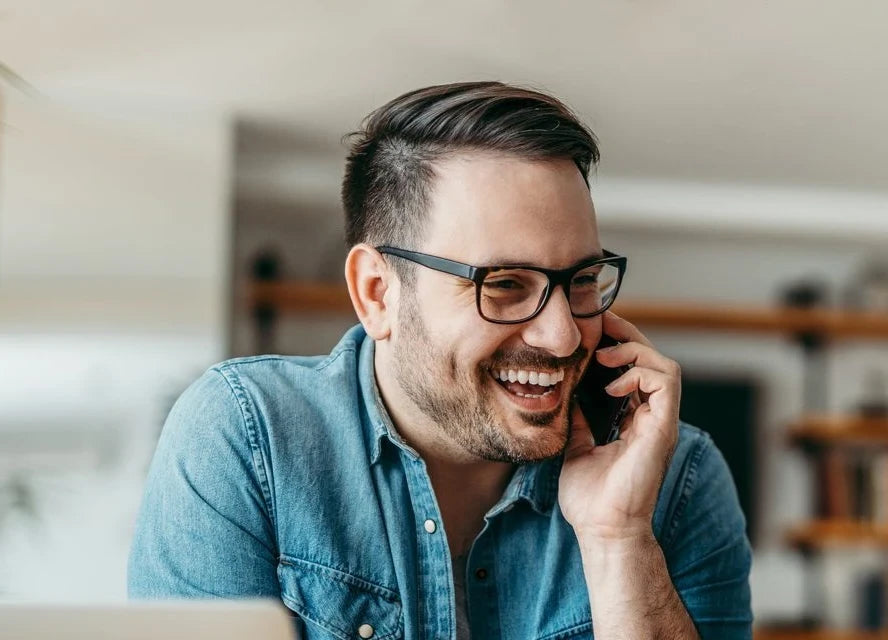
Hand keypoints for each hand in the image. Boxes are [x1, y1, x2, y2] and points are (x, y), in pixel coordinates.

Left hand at [558, 311, 680, 540]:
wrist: (602, 530)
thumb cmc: (590, 498)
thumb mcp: (576, 447)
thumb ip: (579, 420)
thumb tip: (567, 395)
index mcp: (634, 421)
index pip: (634, 371)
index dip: (618, 346)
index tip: (592, 331)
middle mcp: (652, 419)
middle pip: (652, 361)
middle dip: (627, 336)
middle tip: (600, 322)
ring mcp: (660, 423)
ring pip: (665, 366)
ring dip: (635, 351)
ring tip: (605, 355)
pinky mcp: (663, 429)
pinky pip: (666, 384)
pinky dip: (640, 373)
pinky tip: (613, 384)